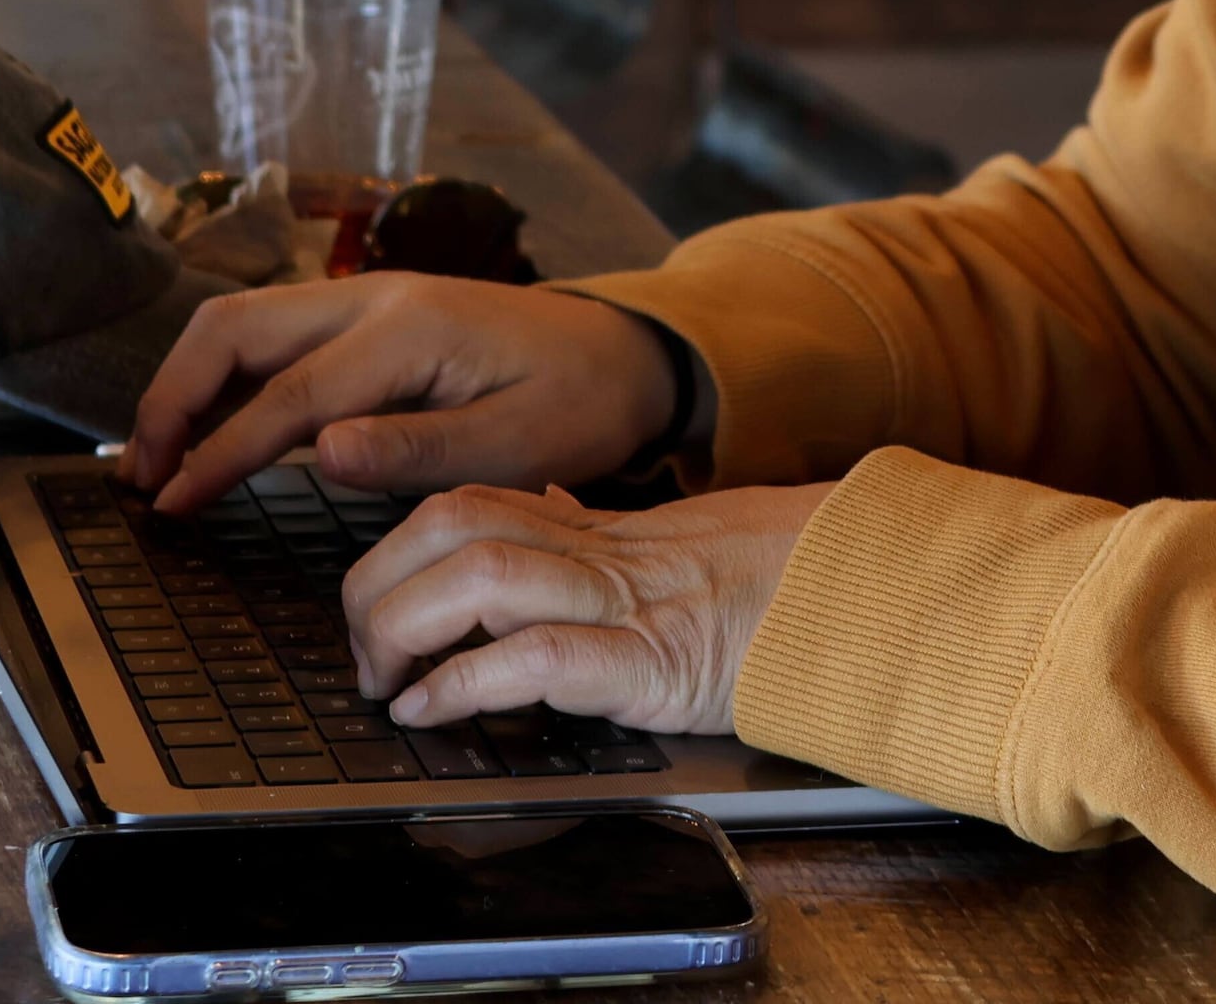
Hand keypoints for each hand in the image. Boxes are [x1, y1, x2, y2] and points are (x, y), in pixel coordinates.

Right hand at [120, 273, 683, 510]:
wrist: (626, 351)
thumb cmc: (581, 403)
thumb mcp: (520, 444)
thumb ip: (420, 449)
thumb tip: (323, 452)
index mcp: (410, 330)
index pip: (287, 394)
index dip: (219, 451)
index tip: (170, 503)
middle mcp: (374, 297)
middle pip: (234, 329)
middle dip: (172, 399)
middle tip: (141, 479)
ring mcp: (366, 298)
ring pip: (244, 324)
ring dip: (190, 384)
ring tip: (159, 462)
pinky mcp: (367, 317)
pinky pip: (274, 337)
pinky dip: (226, 379)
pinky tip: (212, 433)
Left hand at [343, 481, 832, 736]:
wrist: (851, 602)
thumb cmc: (762, 587)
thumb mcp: (662, 547)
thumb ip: (590, 533)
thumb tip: (533, 509)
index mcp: (590, 532)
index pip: (462, 504)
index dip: (394, 552)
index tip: (371, 608)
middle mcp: (595, 555)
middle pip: (447, 528)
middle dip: (377, 588)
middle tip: (364, 657)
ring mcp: (621, 604)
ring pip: (477, 575)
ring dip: (403, 629)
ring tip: (386, 684)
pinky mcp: (647, 663)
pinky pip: (535, 657)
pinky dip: (464, 683)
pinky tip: (433, 710)